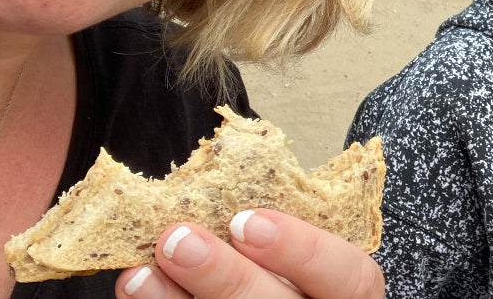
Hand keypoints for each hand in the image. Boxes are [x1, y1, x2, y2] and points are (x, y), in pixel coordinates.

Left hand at [114, 211, 383, 298]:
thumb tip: (218, 202)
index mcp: (349, 297)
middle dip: (227, 277)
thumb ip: (278, 240)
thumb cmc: (287, 277)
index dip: (302, 249)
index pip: (351, 278)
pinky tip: (141, 296)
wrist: (259, 298)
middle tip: (179, 240)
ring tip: (141, 274)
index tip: (247, 221)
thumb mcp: (304, 259)